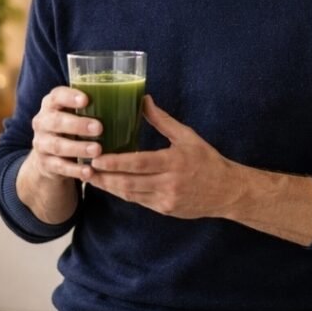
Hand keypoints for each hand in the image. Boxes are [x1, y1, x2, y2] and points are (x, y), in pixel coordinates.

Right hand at [27, 85, 103, 182]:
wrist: (49, 155)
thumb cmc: (72, 127)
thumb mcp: (77, 114)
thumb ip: (96, 106)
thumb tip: (138, 100)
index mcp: (52, 104)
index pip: (57, 96)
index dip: (69, 97)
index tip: (86, 99)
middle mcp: (43, 122)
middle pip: (56, 121)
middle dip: (77, 125)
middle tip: (99, 128)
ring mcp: (41, 144)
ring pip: (58, 146)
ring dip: (78, 148)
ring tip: (97, 150)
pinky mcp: (45, 164)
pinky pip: (60, 167)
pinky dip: (75, 170)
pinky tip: (90, 171)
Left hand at [87, 95, 241, 219]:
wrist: (227, 191)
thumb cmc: (207, 160)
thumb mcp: (187, 136)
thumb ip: (163, 120)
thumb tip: (143, 100)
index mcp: (174, 161)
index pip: (139, 163)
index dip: (115, 162)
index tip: (96, 158)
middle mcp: (169, 183)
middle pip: (129, 182)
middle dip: (105, 177)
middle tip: (85, 169)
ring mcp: (166, 200)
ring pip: (130, 195)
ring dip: (109, 187)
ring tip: (91, 178)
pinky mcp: (164, 210)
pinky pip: (138, 202)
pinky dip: (123, 193)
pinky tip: (111, 185)